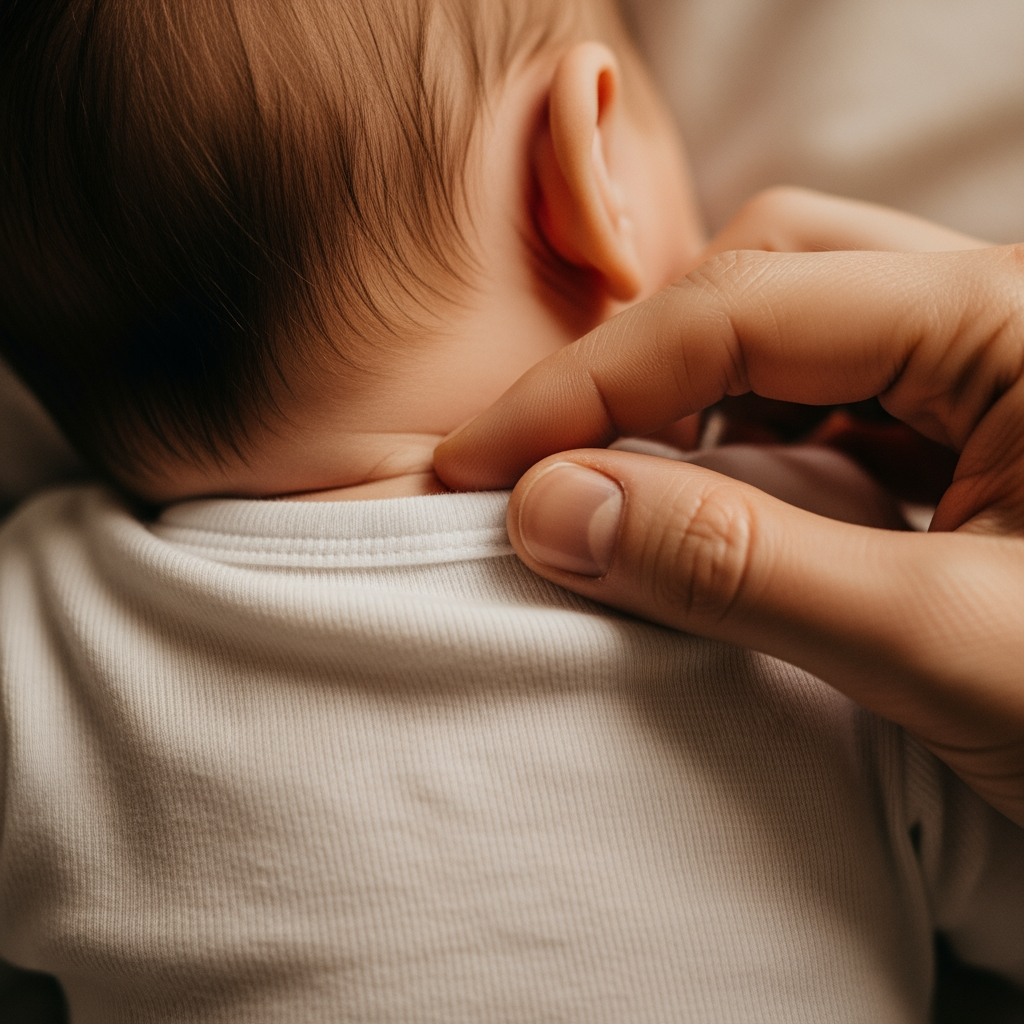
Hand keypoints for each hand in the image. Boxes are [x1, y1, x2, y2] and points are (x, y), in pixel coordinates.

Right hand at [434, 238, 1023, 824]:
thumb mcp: (946, 648)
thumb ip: (739, 566)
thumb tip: (554, 510)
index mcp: (1017, 320)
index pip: (741, 309)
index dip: (586, 387)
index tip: (479, 466)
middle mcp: (1002, 316)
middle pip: (768, 278)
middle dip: (640, 369)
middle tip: (552, 470)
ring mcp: (992, 373)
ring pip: (796, 333)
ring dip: (692, 406)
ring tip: (626, 493)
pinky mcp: (978, 437)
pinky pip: (833, 404)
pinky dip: (749, 451)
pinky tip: (724, 513)